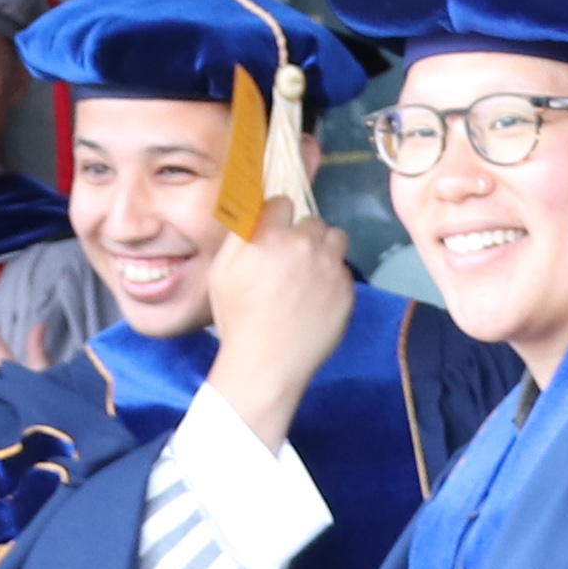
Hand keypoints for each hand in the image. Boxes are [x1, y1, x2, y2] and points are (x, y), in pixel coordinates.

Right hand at [205, 197, 353, 452]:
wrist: (266, 365)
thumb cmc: (237, 319)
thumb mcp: (221, 273)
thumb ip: (238, 234)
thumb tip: (254, 208)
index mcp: (269, 236)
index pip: (283, 203)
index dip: (276, 220)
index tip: (272, 238)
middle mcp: (303, 244)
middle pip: (312, 221)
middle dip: (302, 237)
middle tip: (290, 264)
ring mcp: (329, 267)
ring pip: (336, 239)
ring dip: (324, 250)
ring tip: (310, 275)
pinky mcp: (346, 289)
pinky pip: (343, 271)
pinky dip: (332, 280)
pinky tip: (316, 301)